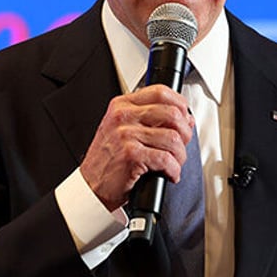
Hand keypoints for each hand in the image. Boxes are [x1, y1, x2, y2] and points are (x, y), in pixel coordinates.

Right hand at [79, 84, 194, 211]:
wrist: (91, 185)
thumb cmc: (108, 159)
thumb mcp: (123, 129)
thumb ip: (150, 119)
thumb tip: (185, 118)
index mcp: (121, 105)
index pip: (160, 92)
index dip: (180, 104)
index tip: (185, 117)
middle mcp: (122, 116)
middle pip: (171, 114)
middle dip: (185, 133)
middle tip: (181, 145)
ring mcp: (125, 134)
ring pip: (172, 138)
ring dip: (180, 156)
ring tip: (174, 164)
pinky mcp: (131, 155)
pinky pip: (166, 159)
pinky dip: (174, 170)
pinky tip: (169, 174)